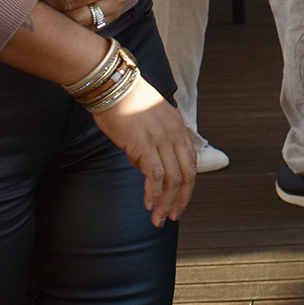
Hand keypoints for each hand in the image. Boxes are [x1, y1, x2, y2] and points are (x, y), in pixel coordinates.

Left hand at [27, 0, 134, 25]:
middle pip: (74, 4)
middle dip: (51, 4)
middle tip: (39, 0)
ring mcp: (116, 1)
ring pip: (81, 19)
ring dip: (60, 16)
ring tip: (51, 7)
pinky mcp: (115, 14)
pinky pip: (88, 26)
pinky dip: (72, 23)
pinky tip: (65, 13)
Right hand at [90, 75, 196, 225]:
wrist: (113, 86)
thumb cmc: (124, 102)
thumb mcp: (147, 121)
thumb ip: (151, 142)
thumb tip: (143, 165)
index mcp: (178, 127)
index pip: (190, 161)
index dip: (187, 184)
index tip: (179, 201)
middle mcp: (174, 134)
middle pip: (187, 173)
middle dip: (181, 199)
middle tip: (172, 216)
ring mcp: (161, 139)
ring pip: (173, 179)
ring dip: (165, 202)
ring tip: (157, 218)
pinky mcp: (144, 144)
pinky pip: (155, 175)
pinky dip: (153, 193)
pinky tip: (148, 204)